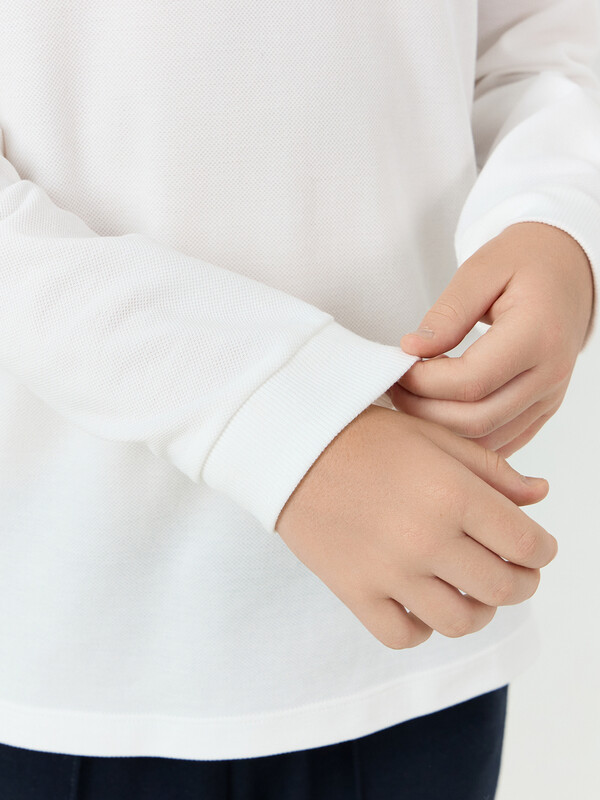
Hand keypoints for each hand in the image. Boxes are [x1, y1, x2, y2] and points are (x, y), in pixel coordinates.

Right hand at [275, 404, 556, 649]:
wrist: (290, 446)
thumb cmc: (364, 435)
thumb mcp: (433, 436)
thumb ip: (492, 470)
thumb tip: (540, 495)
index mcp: (452, 493)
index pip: (527, 544)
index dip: (543, 551)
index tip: (537, 549)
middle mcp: (425, 537)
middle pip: (501, 589)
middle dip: (521, 583)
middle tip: (513, 571)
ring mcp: (388, 570)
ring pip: (459, 622)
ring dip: (478, 611)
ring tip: (469, 589)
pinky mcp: (353, 590)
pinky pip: (404, 635)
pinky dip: (422, 627)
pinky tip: (421, 601)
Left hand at [386, 222, 593, 456]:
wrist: (568, 270)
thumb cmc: (525, 262)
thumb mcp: (481, 270)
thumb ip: (448, 313)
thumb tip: (412, 349)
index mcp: (538, 334)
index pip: (471, 381)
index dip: (423, 382)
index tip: (398, 366)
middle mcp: (550, 373)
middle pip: (475, 419)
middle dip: (423, 409)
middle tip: (394, 387)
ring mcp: (549, 397)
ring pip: (485, 438)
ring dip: (439, 427)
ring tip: (411, 397)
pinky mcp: (543, 409)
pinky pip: (500, 442)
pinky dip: (462, 436)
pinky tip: (437, 409)